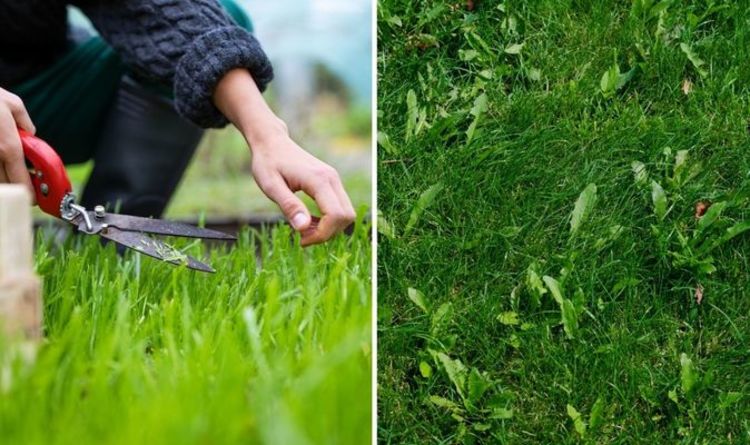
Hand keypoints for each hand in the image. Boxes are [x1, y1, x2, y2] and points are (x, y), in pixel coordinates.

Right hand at [0, 88, 34, 194]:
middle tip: (19, 180)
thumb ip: (25, 124)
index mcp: (8, 147)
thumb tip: (30, 135)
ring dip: (1, 180)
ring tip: (5, 165)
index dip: (29, 192)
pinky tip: (0, 161)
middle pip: (5, 186)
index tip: (33, 195)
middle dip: (14, 187)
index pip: (21, 181)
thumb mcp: (12, 104)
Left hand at [251, 130, 355, 245]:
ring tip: (303, 228)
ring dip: (328, 228)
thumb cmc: (268, 162)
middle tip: (303, 236)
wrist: (271, 142)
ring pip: (346, 213)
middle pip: (347, 216)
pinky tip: (308, 220)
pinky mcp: (331, 182)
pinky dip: (328, 220)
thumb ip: (289, 206)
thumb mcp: (271, 186)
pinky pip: (339, 207)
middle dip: (328, 233)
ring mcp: (334, 179)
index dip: (322, 234)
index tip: (301, 239)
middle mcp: (332, 178)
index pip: (335, 215)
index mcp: (319, 180)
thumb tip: (303, 228)